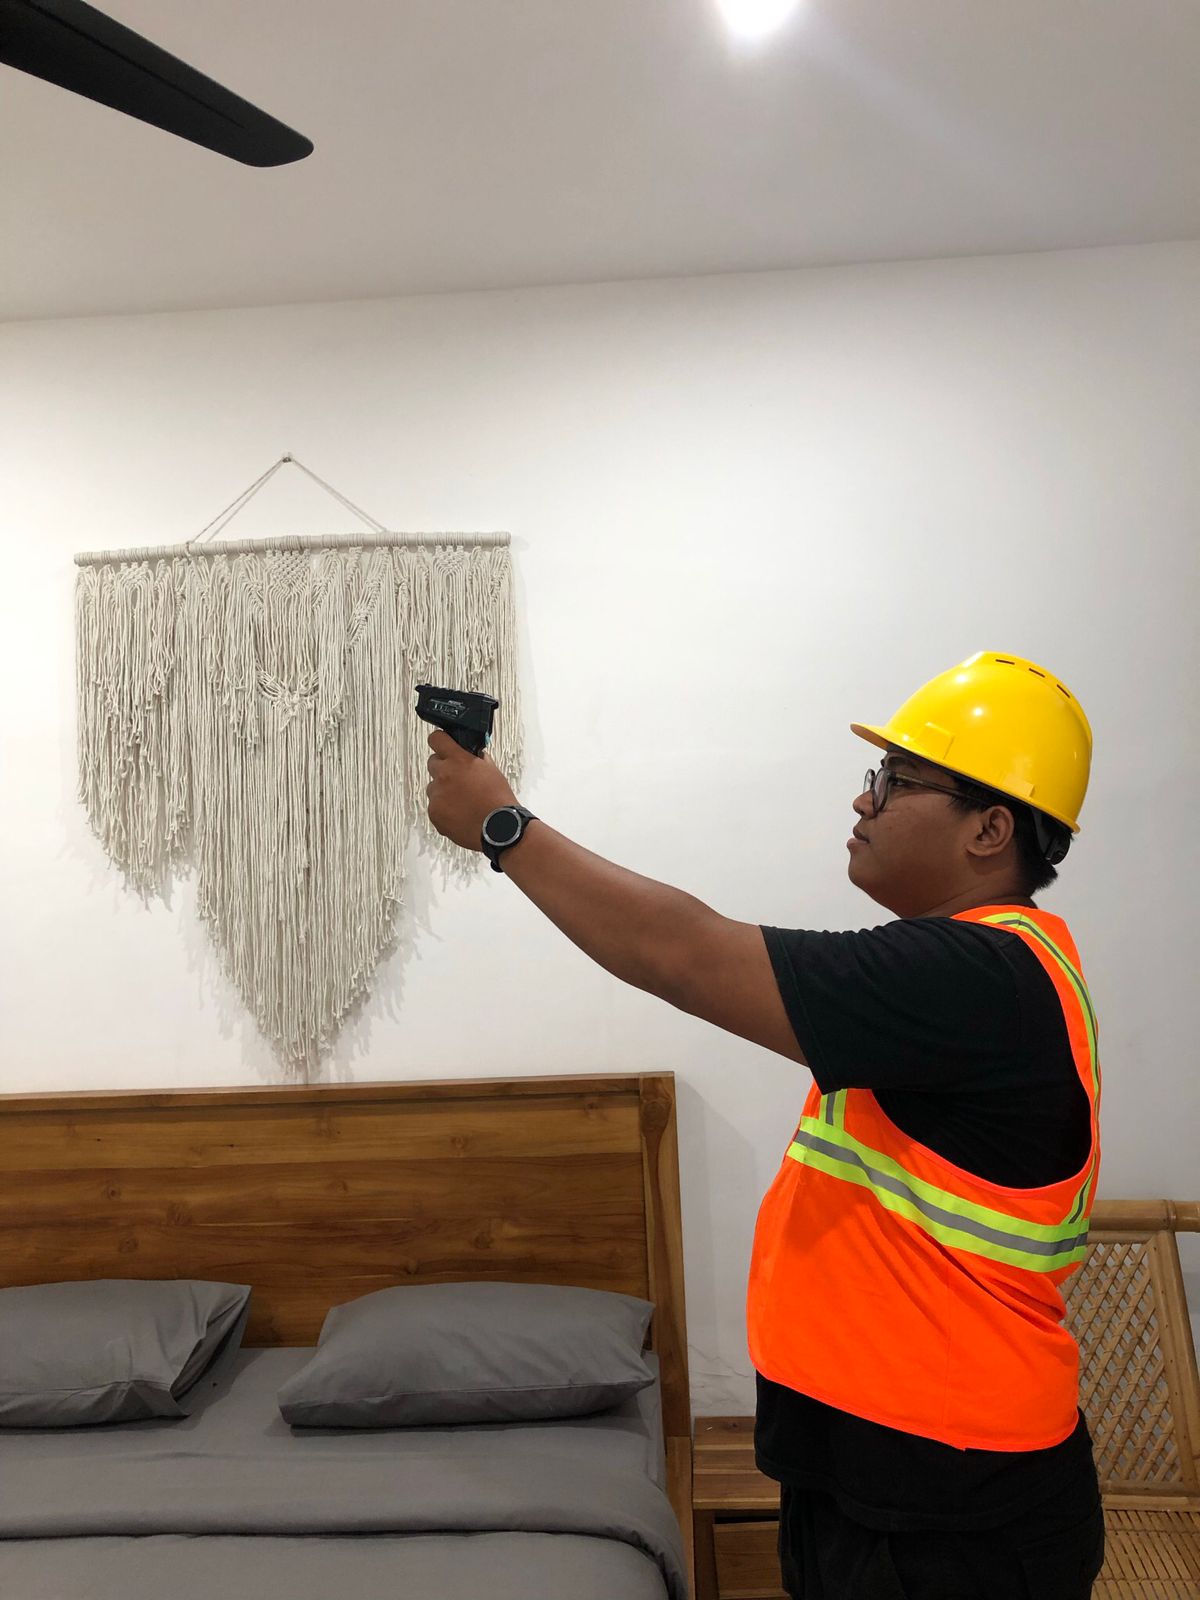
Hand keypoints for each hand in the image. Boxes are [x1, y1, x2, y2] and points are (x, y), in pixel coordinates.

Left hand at [426, 730, 519, 851]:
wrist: (498, 828)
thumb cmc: (498, 800)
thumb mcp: (492, 770)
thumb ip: (476, 759)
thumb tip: (470, 755)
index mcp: (459, 760)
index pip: (437, 739)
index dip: (440, 741)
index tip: (442, 744)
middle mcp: (444, 775)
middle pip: (433, 763)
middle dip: (443, 768)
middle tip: (457, 779)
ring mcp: (436, 795)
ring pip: (433, 787)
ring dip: (443, 791)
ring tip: (462, 802)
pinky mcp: (434, 813)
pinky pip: (434, 806)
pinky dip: (444, 809)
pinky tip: (460, 814)